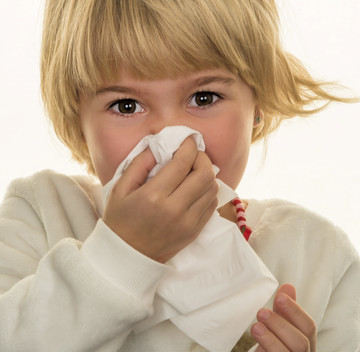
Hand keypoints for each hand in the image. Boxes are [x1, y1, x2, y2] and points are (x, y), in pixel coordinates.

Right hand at [103, 137, 218, 262]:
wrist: (126, 257)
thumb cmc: (120, 220)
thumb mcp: (120, 187)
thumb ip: (141, 163)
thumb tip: (160, 145)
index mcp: (154, 196)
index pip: (183, 163)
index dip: (189, 147)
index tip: (189, 139)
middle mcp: (175, 209)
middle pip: (205, 174)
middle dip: (202, 158)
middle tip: (194, 154)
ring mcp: (188, 223)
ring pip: (212, 189)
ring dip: (207, 174)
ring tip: (194, 169)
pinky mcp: (194, 231)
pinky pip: (211, 205)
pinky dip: (208, 191)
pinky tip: (195, 187)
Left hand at [251, 284, 316, 350]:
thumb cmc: (277, 342)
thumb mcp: (281, 325)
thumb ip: (284, 309)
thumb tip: (288, 286)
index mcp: (308, 343)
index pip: (309, 326)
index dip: (295, 311)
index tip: (279, 297)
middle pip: (300, 343)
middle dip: (281, 325)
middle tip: (262, 312)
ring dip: (270, 340)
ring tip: (255, 327)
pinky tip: (256, 346)